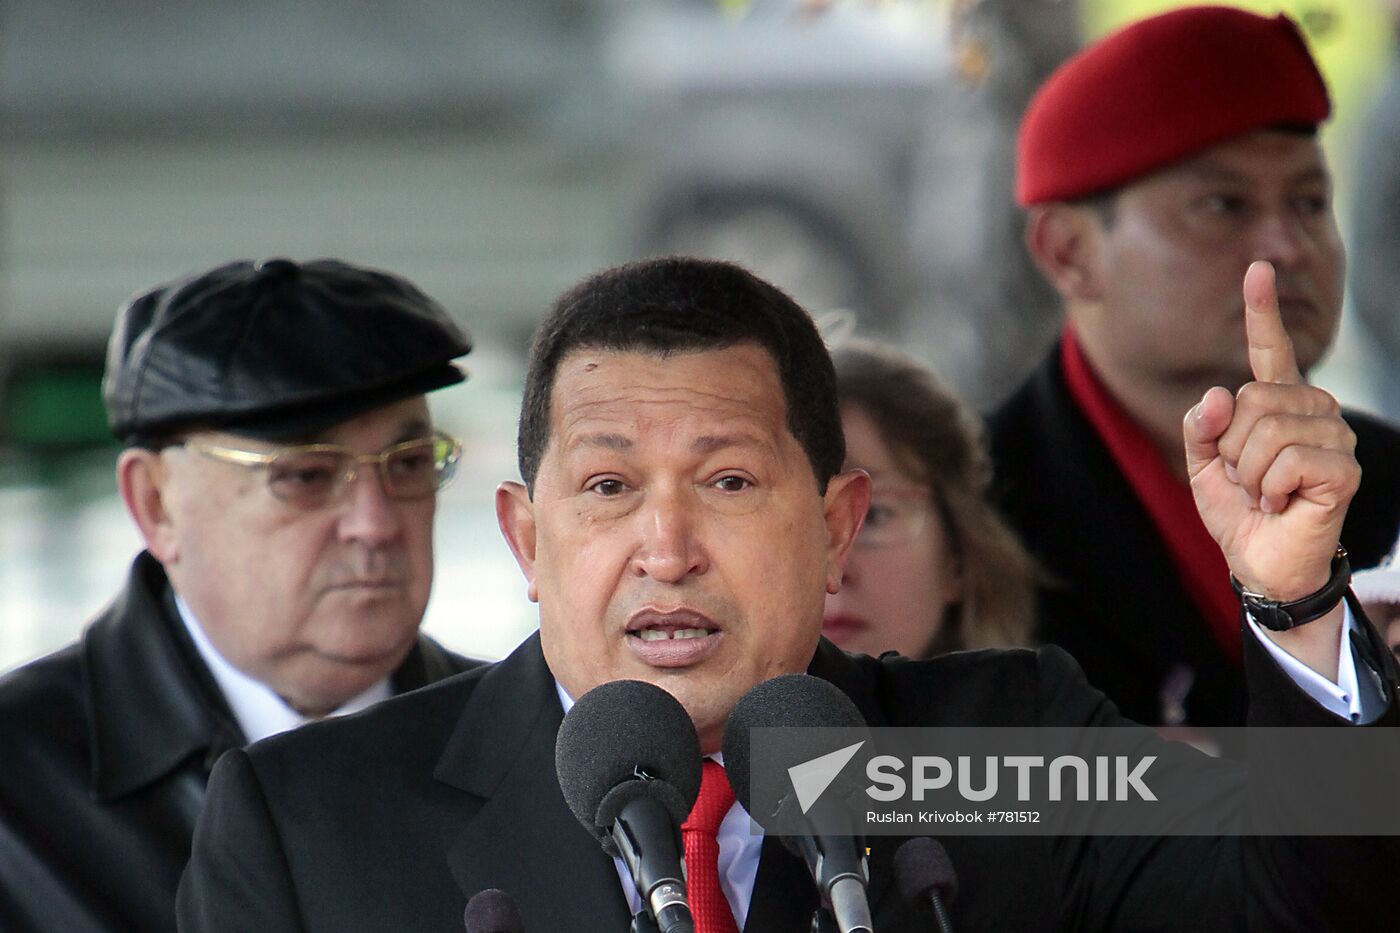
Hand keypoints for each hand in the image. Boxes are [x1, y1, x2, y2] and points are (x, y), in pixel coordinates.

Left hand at [1184, 262, 1356, 672]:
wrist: (1260, 562)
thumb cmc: (1238, 511)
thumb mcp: (1202, 464)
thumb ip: (1200, 424)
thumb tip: (1219, 393)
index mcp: (1277, 404)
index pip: (1270, 351)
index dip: (1263, 311)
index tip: (1258, 269)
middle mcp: (1313, 410)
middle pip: (1252, 399)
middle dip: (1230, 447)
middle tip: (1246, 478)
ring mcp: (1334, 436)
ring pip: (1266, 429)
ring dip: (1248, 471)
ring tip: (1264, 492)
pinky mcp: (1344, 468)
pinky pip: (1286, 459)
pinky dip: (1270, 486)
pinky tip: (1282, 501)